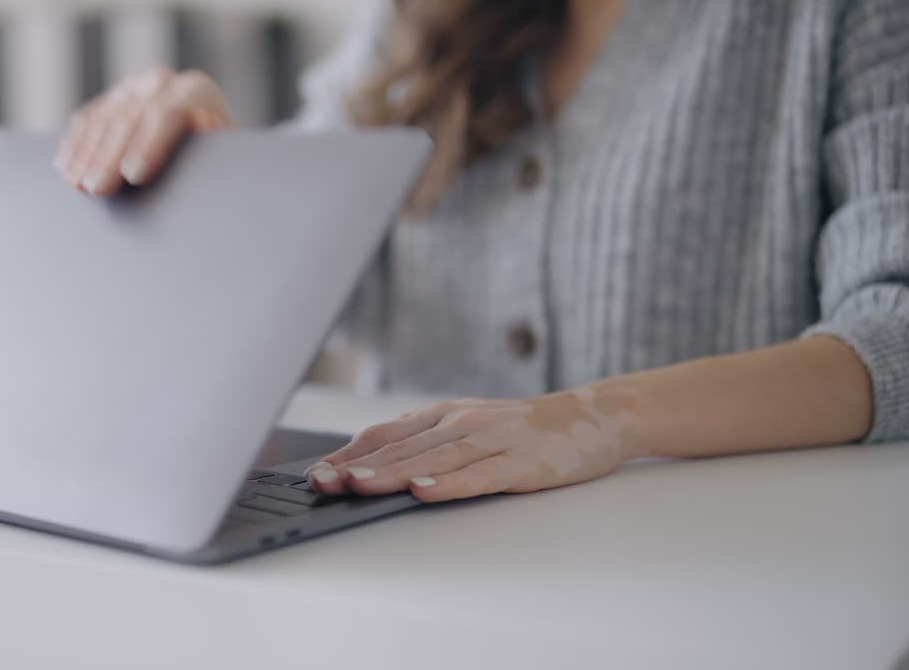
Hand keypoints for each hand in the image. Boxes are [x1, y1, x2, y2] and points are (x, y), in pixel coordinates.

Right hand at [56, 66, 232, 196]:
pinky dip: (76, 146)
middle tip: (97, 188)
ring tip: (78, 186)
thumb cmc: (221, 161)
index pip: (166, 112)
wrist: (208, 146)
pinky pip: (87, 119)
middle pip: (129, 116)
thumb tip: (204, 133)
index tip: (134, 176)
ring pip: (103, 118)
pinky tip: (67, 169)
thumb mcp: (229, 156)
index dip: (148, 145)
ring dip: (87, 154)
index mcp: (196, 91)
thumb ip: (217, 145)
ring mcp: (133, 88)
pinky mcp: (111, 100)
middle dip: (110, 156)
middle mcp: (162, 82)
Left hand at [305, 387, 640, 501]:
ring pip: (432, 459)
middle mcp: (460, 422)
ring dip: (392, 473)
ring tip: (358, 485)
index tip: (314, 474)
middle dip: (356, 466)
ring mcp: (491, 439)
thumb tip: (373, 467)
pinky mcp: (521, 461)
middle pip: (400, 447)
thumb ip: (427, 445)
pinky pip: (479, 474)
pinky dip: (449, 483)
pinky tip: (424, 492)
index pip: (384, 434)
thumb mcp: (468, 429)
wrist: (594, 416)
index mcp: (442, 416)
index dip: (347, 453)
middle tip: (320, 483)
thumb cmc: (522, 431)